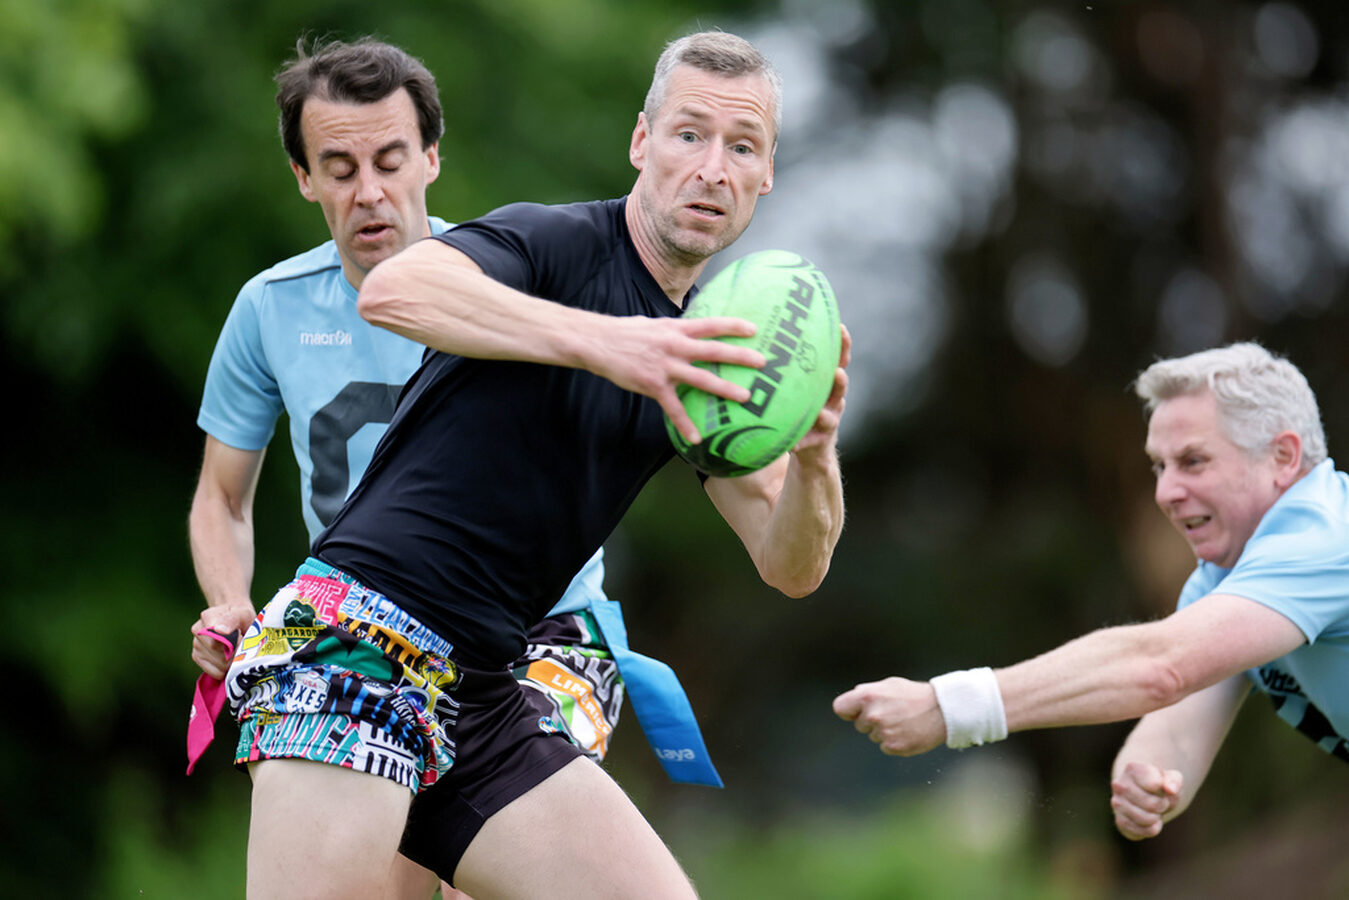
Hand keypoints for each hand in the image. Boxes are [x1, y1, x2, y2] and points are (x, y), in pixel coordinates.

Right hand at [190, 602, 254, 679]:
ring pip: (220, 666)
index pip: (221, 640)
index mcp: (208, 617)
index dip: (236, 644)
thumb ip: (232, 620)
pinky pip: (214, 672)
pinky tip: (228, 658)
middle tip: (242, 644)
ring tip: (235, 649)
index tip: (242, 638)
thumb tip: (220, 630)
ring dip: (232, 662)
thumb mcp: (242, 613)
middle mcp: (198, 631)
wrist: (233, 615)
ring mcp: (196, 644)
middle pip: (221, 655)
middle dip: (236, 654)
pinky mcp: (197, 657)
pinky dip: (225, 669)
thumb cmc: (240, 616)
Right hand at [591, 315, 764, 443]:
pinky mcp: (653, 385)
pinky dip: (685, 424)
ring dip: (725, 389)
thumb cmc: (627, 333)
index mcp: (676, 329)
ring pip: (701, 378)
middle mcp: (674, 346)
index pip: (710, 325)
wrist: (598, 342)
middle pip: (713, 351)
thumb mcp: (655, 325)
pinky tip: (696, 438)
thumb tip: (693, 332)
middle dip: (739, 357)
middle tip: (762, 362)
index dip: (733, 326)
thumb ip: (676, 331)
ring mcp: (665, 366)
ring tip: (745, 397)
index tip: (754, 329)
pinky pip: (673, 408)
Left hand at [791, 324, 850, 459]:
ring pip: (830, 416)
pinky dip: (800, 442)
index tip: (840, 327)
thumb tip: (763, 326)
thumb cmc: (798, 400)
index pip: (838, 358)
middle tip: (836, 373)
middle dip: (839, 379)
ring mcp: (828, 420)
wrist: (808, 441)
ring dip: (825, 414)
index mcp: (827, 380)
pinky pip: (808, 441)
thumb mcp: (797, 380)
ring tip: (820, 413)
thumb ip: (788, 360)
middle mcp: (833, 398)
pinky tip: (793, 445)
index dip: (842, 345)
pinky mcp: (816, 441)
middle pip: (841, 386)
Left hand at [832, 675, 945, 756]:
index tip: (856, 712)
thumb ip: (867, 692)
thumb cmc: (914, 695)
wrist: (942, 710)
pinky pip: (885, 747)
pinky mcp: (894, 746)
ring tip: (903, 721)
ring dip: (884, 731)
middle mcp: (873, 715)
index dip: (849, 711)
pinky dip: (894, 741)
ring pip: (873, 736)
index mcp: (868, 696)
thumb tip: (851, 703)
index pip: (840, 708)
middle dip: (870, 721)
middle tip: (892, 713)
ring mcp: (883, 732)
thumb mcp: (889, 685)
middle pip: (858, 725)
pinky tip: (907, 731)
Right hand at [1110, 761, 1182, 839]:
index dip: (1167, 790)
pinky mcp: (1119, 821)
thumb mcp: (1171, 778)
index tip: (1163, 788)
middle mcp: (1119, 784)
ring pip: (1147, 819)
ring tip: (1153, 811)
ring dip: (1157, 818)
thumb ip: (1174, 781)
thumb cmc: (1160, 785)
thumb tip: (1170, 790)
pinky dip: (1152, 829)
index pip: (1155, 785)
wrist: (1146, 795)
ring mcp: (1117, 803)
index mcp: (1132, 769)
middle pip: (1152, 804)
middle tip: (1160, 802)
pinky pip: (1143, 832)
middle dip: (1163, 806)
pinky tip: (1149, 821)